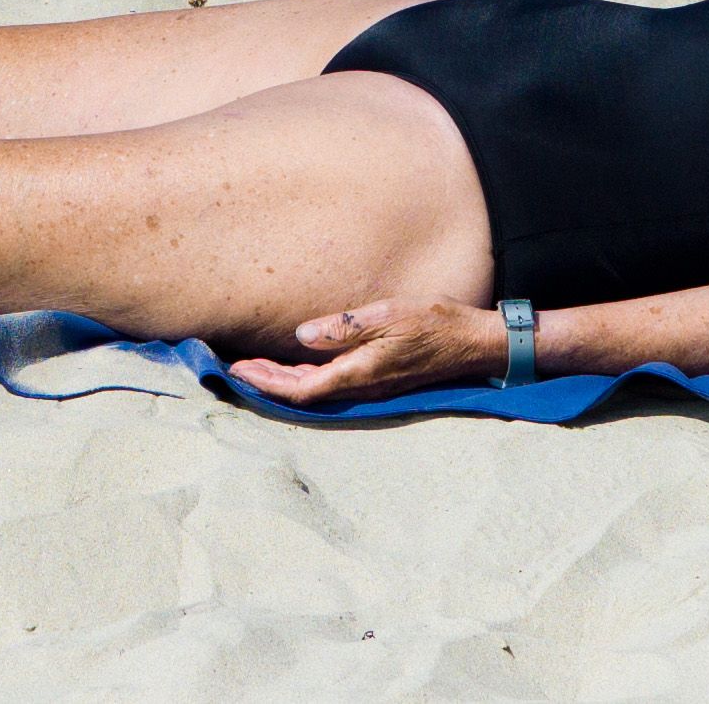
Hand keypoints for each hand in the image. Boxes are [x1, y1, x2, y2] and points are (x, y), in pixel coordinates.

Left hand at [227, 297, 512, 406]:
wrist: (473, 343)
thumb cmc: (434, 322)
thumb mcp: (388, 314)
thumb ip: (344, 327)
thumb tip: (301, 335)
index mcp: (359, 373)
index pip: (300, 388)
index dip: (266, 382)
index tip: (238, 372)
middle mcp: (361, 387)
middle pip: (302, 392)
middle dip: (267, 381)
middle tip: (235, 368)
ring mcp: (370, 386)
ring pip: (316, 389)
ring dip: (284, 379)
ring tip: (255, 367)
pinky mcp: (377, 379)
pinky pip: (331, 383)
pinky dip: (306, 376)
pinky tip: (296, 364)